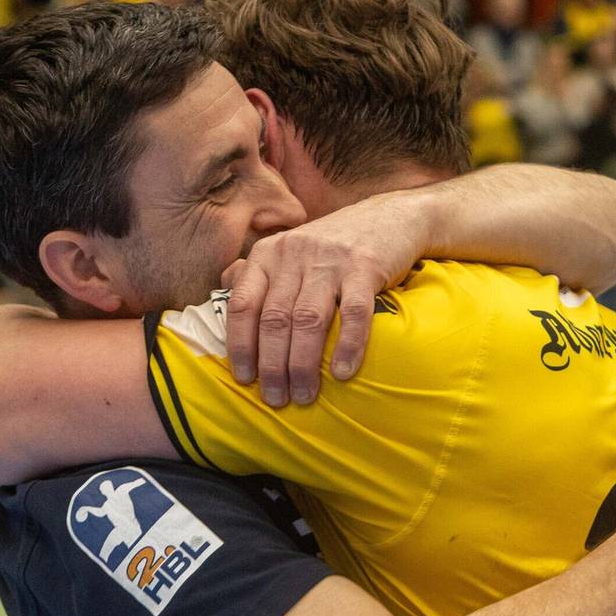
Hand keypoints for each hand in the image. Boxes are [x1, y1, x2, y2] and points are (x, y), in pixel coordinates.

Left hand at [221, 190, 434, 407]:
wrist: (391, 216)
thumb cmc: (334, 244)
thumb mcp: (289, 248)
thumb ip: (257, 270)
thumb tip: (224, 292)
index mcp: (268, 254)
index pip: (243, 305)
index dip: (240, 346)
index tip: (244, 379)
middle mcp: (293, 254)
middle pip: (274, 319)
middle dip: (272, 365)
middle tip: (276, 399)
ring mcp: (330, 260)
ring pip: (307, 320)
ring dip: (302, 363)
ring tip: (305, 395)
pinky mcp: (365, 266)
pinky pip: (354, 313)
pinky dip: (348, 345)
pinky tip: (344, 373)